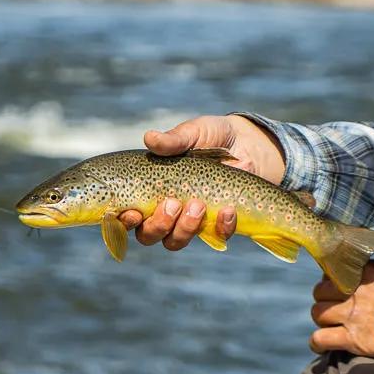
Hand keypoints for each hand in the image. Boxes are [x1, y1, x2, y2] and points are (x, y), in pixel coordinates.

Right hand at [118, 114, 285, 250]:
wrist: (250, 144)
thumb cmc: (213, 136)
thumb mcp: (193, 133)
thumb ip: (173, 140)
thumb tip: (150, 138)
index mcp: (150, 188)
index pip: (127, 213)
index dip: (123, 221)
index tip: (132, 213)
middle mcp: (165, 210)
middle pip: (148, 235)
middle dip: (157, 225)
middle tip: (172, 203)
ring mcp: (191, 221)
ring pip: (175, 241)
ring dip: (185, 227)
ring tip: (198, 204)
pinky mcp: (218, 225)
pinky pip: (215, 237)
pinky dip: (221, 226)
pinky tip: (228, 209)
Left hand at [309, 261, 373, 360]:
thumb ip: (371, 274)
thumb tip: (353, 274)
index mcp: (364, 271)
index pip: (331, 269)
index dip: (332, 280)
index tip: (336, 286)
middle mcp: (353, 290)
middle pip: (319, 292)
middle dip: (325, 301)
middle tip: (336, 309)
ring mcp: (352, 315)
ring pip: (318, 314)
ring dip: (323, 320)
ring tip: (333, 326)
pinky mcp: (353, 339)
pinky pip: (320, 338)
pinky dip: (317, 343)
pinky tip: (321, 345)